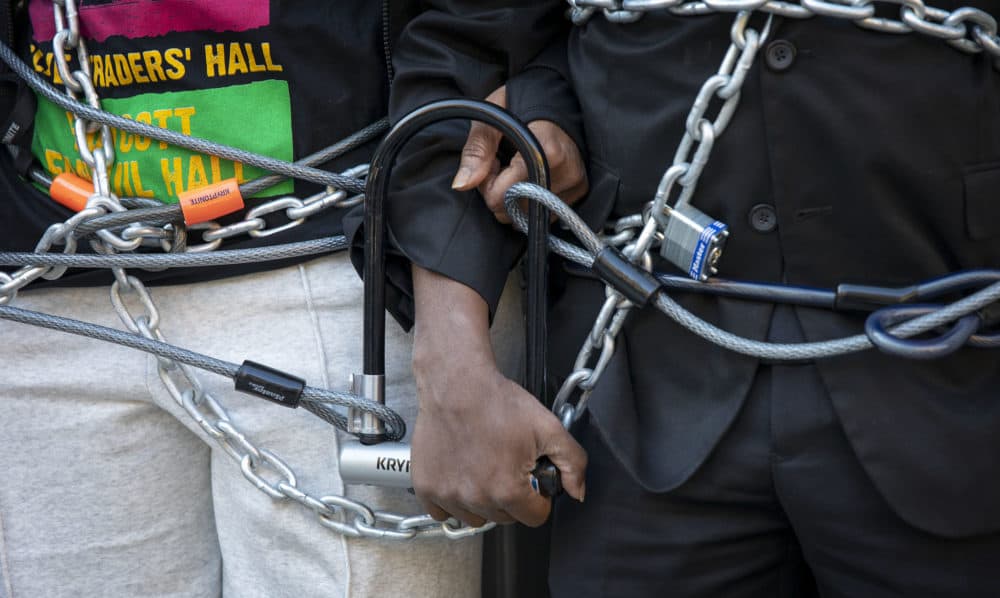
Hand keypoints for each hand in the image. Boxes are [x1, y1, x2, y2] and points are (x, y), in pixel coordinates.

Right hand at [411, 265, 586, 526]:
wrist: (455, 383)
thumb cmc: (498, 402)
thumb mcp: (549, 427)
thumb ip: (573, 463)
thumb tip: (578, 492)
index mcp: (507, 491)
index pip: (535, 517)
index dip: (539, 496)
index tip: (531, 478)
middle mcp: (475, 499)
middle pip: (505, 518)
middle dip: (511, 497)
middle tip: (508, 465)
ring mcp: (447, 495)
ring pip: (475, 518)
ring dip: (482, 501)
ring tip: (484, 468)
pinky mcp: (425, 487)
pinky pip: (443, 512)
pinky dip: (452, 500)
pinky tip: (461, 474)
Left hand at [451, 85, 587, 223]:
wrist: (560, 92)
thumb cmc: (522, 100)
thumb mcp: (492, 115)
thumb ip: (476, 150)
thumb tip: (462, 185)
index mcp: (547, 151)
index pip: (504, 196)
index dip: (488, 181)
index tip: (492, 159)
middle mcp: (567, 172)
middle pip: (515, 211)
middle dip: (500, 192)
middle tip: (503, 162)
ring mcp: (576, 183)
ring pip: (528, 215)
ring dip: (515, 197)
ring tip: (518, 167)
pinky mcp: (580, 190)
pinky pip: (544, 213)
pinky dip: (531, 200)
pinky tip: (532, 176)